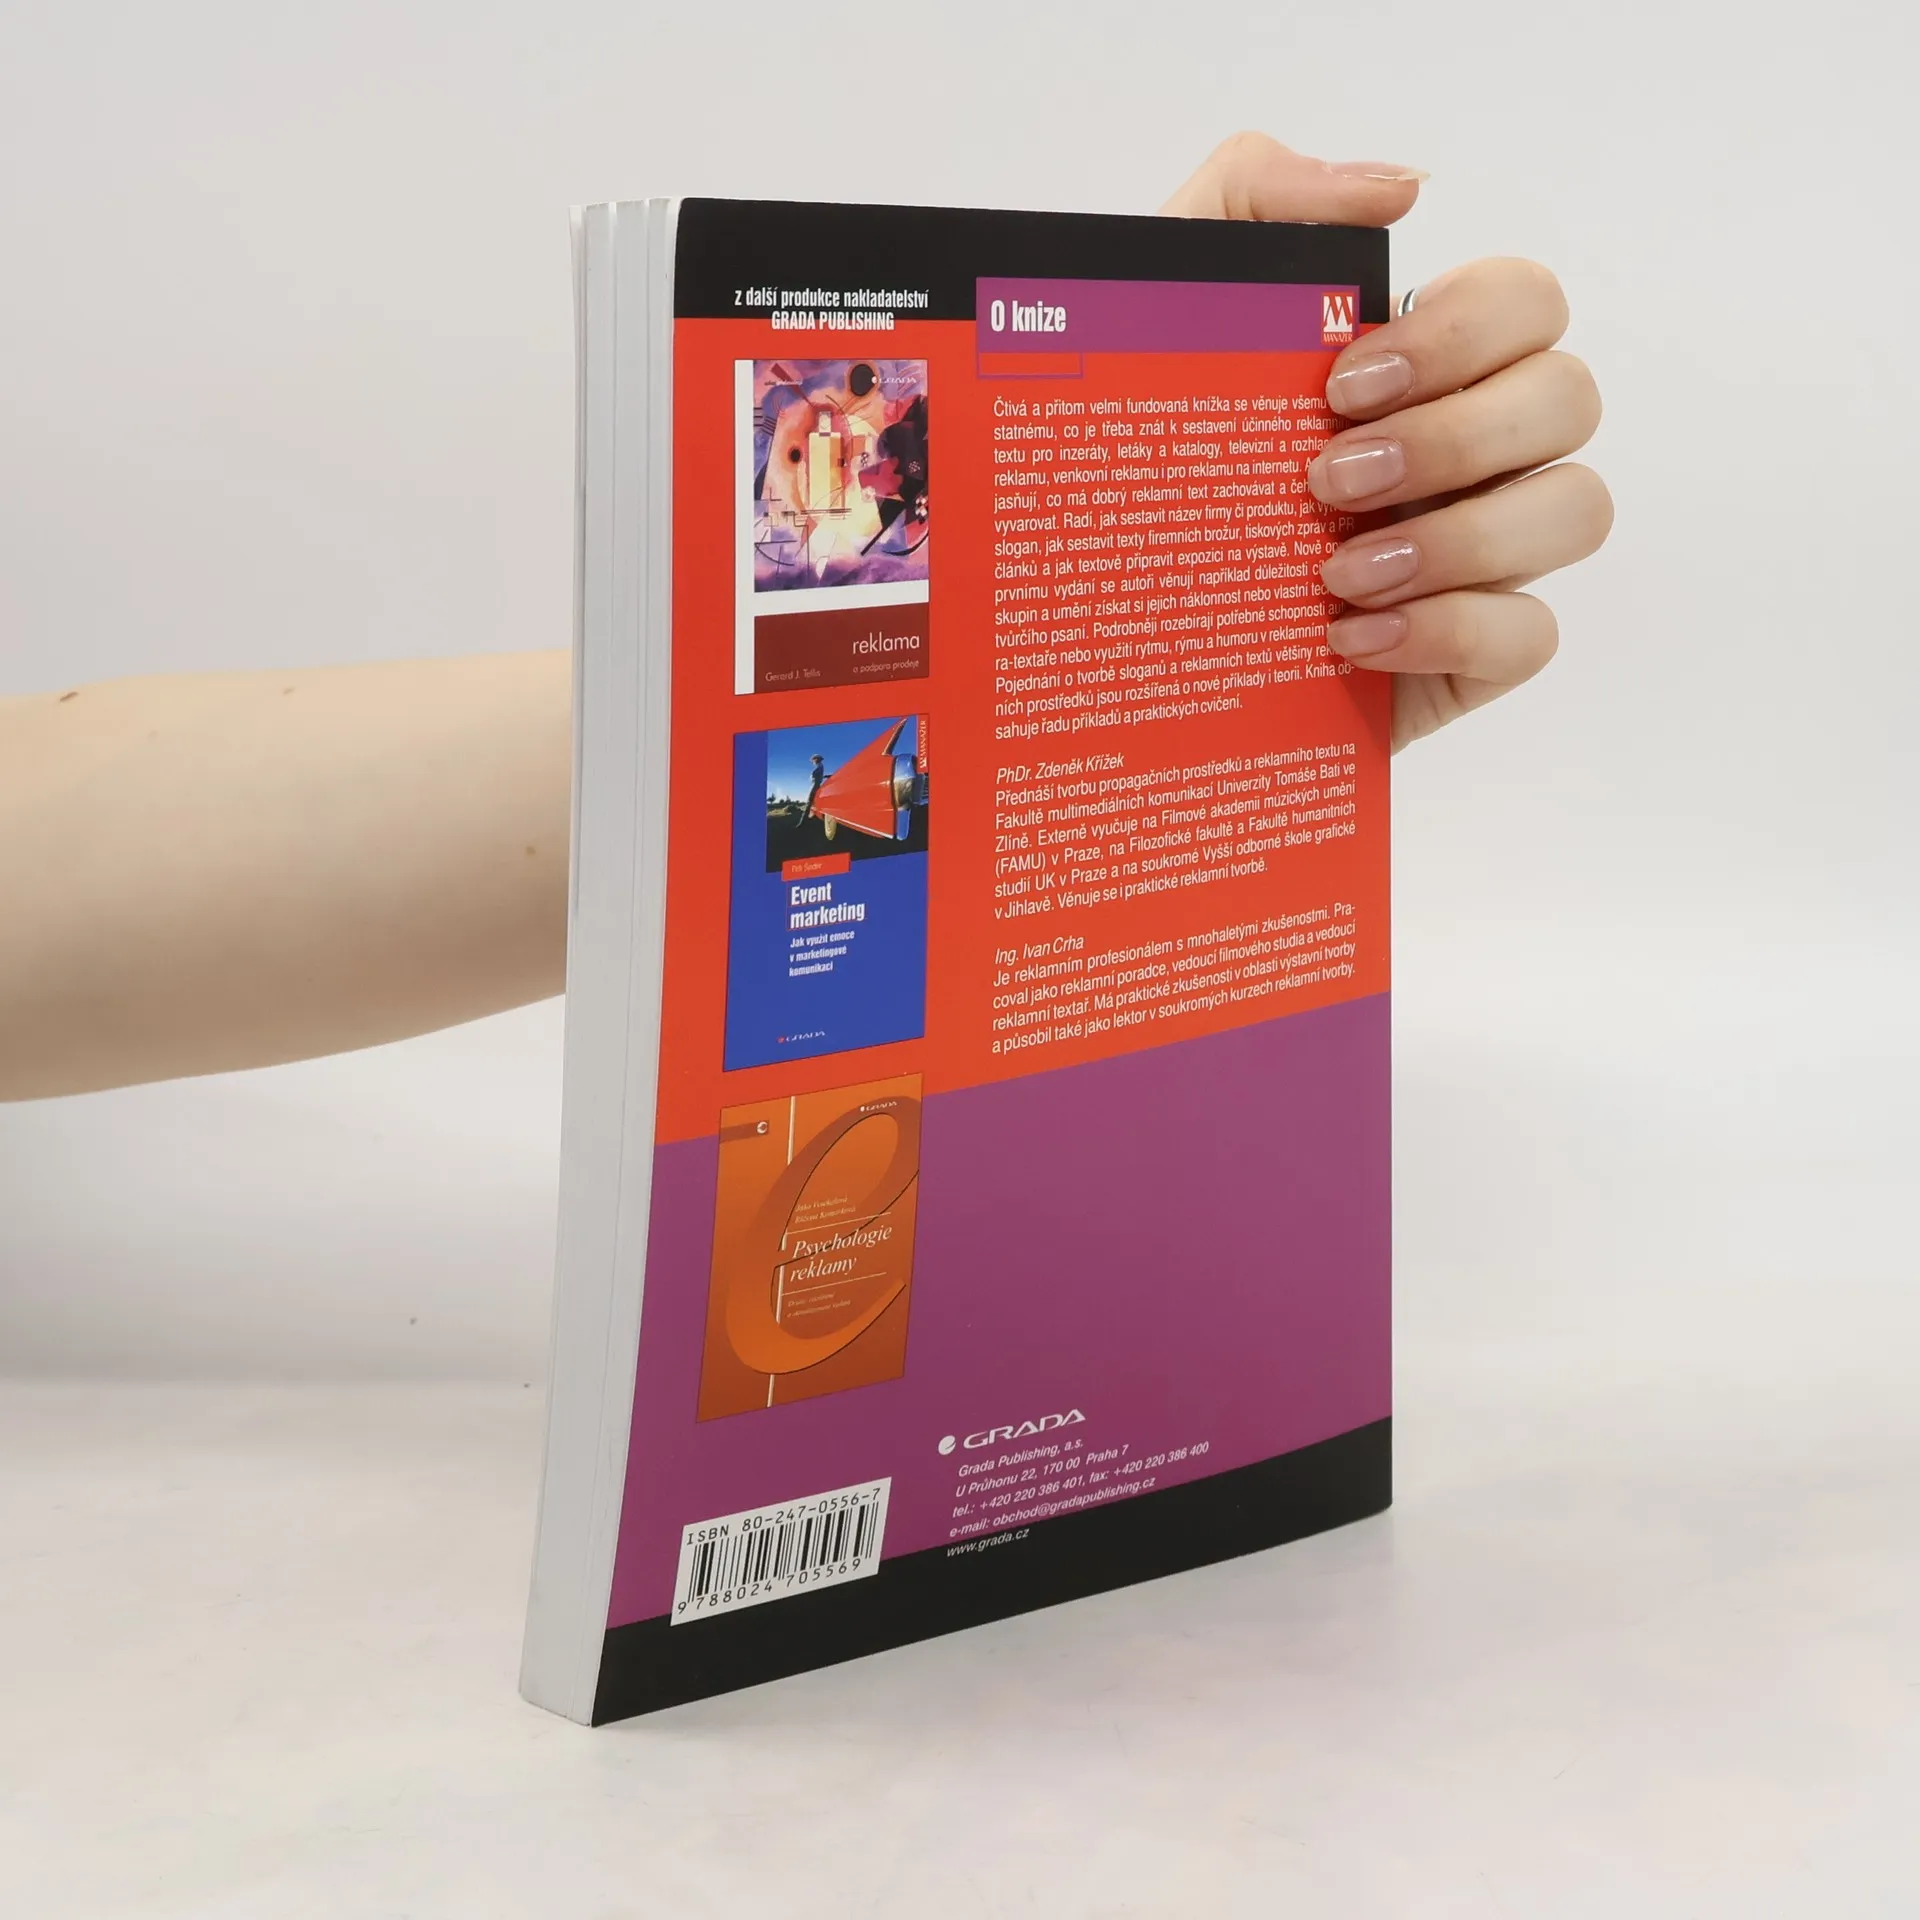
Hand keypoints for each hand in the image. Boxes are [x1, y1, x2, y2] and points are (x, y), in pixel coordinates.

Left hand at [1163, 134, 1611, 749]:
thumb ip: (1249, 201)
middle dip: (1454, 437)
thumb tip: (1396, 189)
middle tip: (1328, 482)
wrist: (1102, 635)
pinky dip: (1446, 632)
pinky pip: (1530, 634)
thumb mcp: (1156, 317)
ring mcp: (1481, 556)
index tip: (1343, 384)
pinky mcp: (1469, 657)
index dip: (1462, 330)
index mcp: (1419, 370)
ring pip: (1576, 511)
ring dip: (1463, 538)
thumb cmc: (1144, 473)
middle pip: (1568, 398)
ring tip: (1338, 574)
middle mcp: (1470, 453)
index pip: (1525, 302)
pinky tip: (1351, 640)